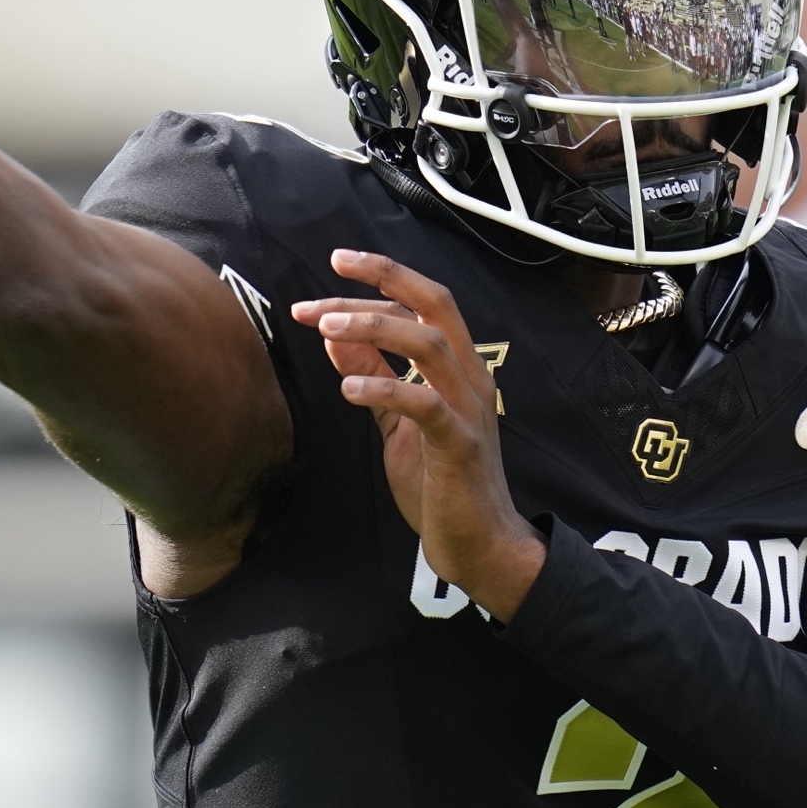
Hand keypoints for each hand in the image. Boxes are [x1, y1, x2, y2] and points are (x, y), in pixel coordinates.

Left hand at [293, 249, 545, 617]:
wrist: (479, 543)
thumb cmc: (441, 481)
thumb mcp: (396, 422)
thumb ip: (372, 377)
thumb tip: (335, 336)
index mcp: (458, 366)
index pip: (421, 303)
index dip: (380, 279)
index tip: (335, 264)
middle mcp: (470, 376)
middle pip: (434, 304)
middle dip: (383, 280)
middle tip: (331, 273)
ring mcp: (468, 408)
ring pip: (428, 344)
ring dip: (374, 328)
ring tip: (327, 327)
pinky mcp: (460, 445)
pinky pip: (425, 404)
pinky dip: (385, 389)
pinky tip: (347, 389)